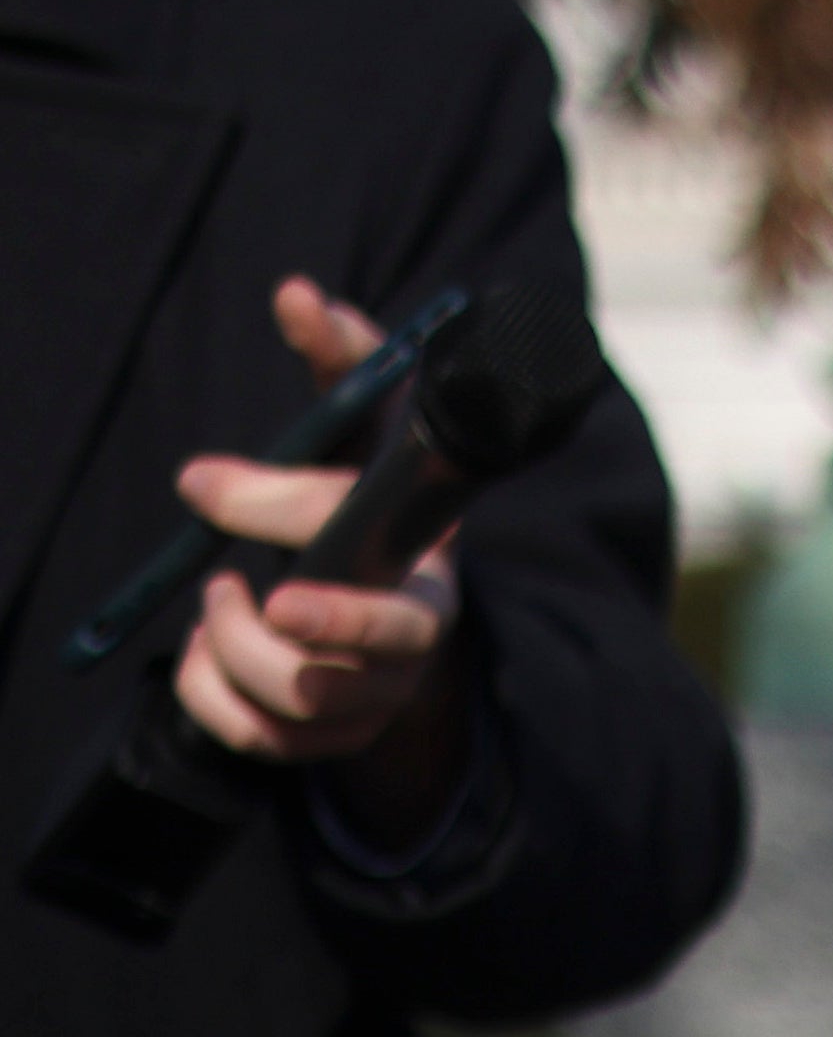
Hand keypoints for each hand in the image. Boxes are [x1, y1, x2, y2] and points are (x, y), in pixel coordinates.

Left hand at [172, 276, 467, 826]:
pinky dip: (214, 703)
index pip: (373, 550)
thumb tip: (294, 294)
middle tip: (227, 594)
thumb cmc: (376, 501)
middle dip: (295, 632)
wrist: (401, 612)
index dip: (286, 521)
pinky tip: (206, 657)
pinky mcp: (337, 738)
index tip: (200, 485)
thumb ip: (343, 361)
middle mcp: (419, 636)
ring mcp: (381, 693)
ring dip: (235, 654)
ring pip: (305, 699)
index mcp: (430, 561)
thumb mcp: (369, 426)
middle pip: (371, 654)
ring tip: (218, 605)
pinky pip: (266, 742)